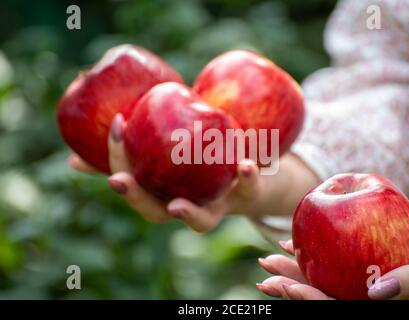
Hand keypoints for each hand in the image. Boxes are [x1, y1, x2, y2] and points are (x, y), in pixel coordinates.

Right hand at [68, 114, 264, 231]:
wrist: (248, 176)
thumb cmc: (195, 166)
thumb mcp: (164, 155)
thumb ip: (129, 154)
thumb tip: (73, 161)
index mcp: (164, 196)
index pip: (133, 186)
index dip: (119, 161)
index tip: (117, 125)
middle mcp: (187, 207)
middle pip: (157, 214)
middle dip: (136, 198)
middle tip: (118, 180)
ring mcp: (218, 206)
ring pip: (202, 221)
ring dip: (188, 214)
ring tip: (176, 205)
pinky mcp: (248, 194)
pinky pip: (249, 189)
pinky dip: (247, 178)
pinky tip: (244, 163)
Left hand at [256, 218, 408, 298]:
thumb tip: (376, 293)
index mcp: (389, 304)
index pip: (341, 306)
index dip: (311, 301)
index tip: (286, 286)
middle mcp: (373, 294)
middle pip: (326, 293)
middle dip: (293, 287)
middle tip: (266, 275)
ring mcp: (368, 277)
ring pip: (327, 275)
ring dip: (297, 269)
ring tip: (270, 258)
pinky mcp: (367, 259)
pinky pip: (337, 257)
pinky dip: (316, 251)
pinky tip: (294, 241)